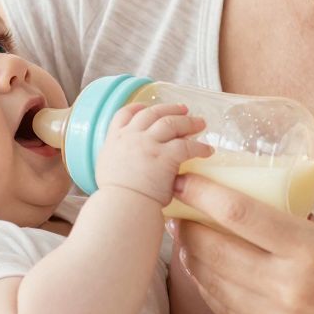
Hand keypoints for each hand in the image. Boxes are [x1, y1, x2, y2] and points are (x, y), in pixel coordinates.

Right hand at [94, 102, 211, 205]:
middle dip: (169, 109)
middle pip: (152, 114)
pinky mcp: (165, 156)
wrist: (121, 207)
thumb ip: (119, 161)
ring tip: (200, 123)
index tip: (146, 107)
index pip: (124, 114)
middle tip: (183, 109)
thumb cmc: (115, 198)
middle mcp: (131, 137)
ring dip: (187, 122)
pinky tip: (207, 151)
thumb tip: (130, 166)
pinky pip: (187, 145)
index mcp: (114, 140)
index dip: (137, 108)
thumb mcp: (107, 172)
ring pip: (171, 123)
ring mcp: (148, 144)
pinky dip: (199, 147)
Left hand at [173, 117, 313, 313]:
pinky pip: (222, 311)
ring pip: (211, 282)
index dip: (202, 193)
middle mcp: (287, 289)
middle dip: (187, 222)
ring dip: (191, 254)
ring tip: (185, 232)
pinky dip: (207, 286)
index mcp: (313, 251)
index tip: (183, 178)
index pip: (239, 214)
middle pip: (213, 248)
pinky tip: (205, 269)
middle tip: (176, 202)